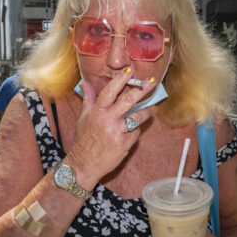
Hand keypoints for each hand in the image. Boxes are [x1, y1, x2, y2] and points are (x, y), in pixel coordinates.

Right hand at [66, 68, 156, 185]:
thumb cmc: (84, 140)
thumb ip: (88, 99)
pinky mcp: (125, 144)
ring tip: (153, 108)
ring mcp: (117, 132)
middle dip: (141, 90)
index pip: (109, 92)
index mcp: (97, 112)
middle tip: (152, 82)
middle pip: (128, 101)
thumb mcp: (83, 117)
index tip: (129, 72)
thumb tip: (84, 84)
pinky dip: (135, 130)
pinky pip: (135, 132)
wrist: (85, 164)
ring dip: (147, 111)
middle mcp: (108, 120)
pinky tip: (132, 131)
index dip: (120, 80)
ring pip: (137, 117)